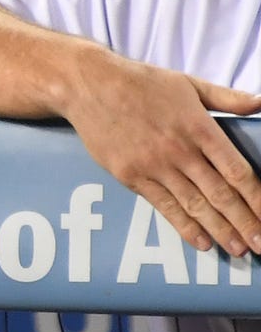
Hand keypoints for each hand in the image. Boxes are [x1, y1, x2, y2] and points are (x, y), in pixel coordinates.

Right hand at [60, 55, 260, 255]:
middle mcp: (179, 151)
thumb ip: (226, 98)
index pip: (237, 171)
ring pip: (195, 205)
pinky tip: (201, 242)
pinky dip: (184, 227)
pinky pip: (163, 206)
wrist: (88, 85)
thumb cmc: (140, 82)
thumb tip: (260, 102)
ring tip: (239, 250)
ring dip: (220, 231)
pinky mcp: (130, 175)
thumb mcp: (188, 84)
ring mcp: (153, 166)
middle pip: (220, 195)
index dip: (257, 198)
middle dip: (245, 223)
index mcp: (199, 128)